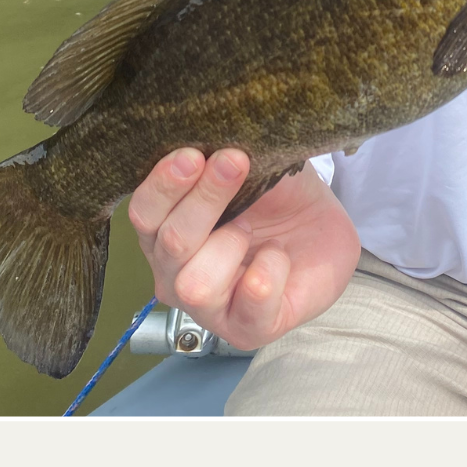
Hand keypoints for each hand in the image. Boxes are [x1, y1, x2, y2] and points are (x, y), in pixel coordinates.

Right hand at [128, 149, 361, 350]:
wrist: (323, 228)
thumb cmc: (275, 199)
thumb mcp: (248, 167)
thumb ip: (217, 157)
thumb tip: (204, 136)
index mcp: (162, 234)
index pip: (143, 215)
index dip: (165, 184)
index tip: (194, 153)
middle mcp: (174, 276)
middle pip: (169, 243)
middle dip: (204, 200)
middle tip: (235, 162)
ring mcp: (208, 309)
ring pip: (195, 283)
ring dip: (230, 243)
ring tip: (255, 228)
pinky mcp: (247, 330)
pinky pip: (250, 303)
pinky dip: (269, 272)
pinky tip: (279, 256)